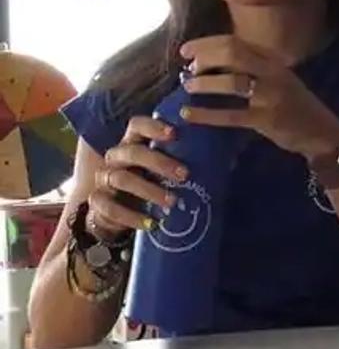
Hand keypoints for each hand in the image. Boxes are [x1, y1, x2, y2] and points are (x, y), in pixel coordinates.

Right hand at [88, 116, 185, 237]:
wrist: (118, 213)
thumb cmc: (151, 182)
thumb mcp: (167, 170)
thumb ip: (189, 160)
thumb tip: (231, 160)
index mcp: (133, 143)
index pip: (137, 125)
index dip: (153, 126)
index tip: (175, 133)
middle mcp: (116, 157)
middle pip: (132, 152)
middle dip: (159, 162)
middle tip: (185, 175)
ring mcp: (104, 179)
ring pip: (122, 179)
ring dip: (150, 190)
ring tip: (173, 201)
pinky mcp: (97, 202)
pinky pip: (110, 208)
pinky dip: (132, 217)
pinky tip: (152, 223)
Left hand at [178, 36, 338, 159]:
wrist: (323, 133)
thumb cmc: (296, 108)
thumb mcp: (279, 81)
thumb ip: (253, 71)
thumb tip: (212, 66)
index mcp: (273, 62)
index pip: (236, 42)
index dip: (207, 43)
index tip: (186, 50)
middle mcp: (273, 73)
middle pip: (233, 54)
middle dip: (205, 57)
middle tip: (187, 68)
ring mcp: (271, 96)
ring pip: (232, 82)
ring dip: (205, 83)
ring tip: (188, 88)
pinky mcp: (267, 120)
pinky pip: (231, 115)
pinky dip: (207, 114)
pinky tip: (189, 114)